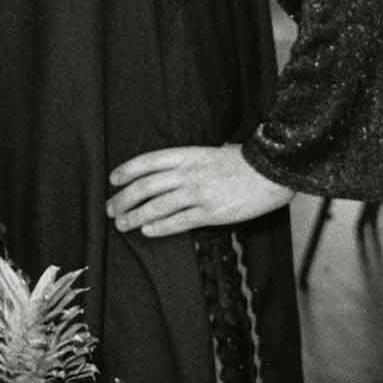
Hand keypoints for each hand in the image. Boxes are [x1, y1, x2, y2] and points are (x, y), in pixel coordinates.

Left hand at [105, 145, 293, 238]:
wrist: (272, 171)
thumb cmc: (243, 161)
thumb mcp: (211, 151)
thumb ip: (188, 161)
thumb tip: (167, 171)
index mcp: (187, 155)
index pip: (146, 162)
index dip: (126, 171)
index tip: (113, 180)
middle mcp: (188, 174)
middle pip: (144, 187)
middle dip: (123, 199)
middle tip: (111, 208)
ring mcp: (198, 194)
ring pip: (156, 207)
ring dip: (134, 217)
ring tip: (122, 224)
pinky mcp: (211, 213)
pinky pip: (178, 222)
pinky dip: (159, 227)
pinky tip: (147, 231)